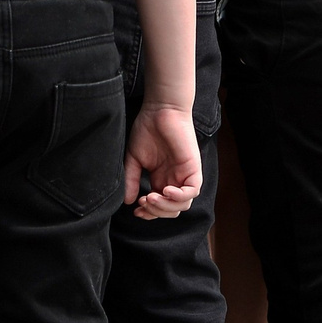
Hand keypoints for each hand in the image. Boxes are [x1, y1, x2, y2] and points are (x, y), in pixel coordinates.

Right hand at [123, 102, 202, 219]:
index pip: (160, 207)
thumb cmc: (147, 129)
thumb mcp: (134, 159)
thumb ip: (132, 180)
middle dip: (156, 212)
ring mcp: (185, 175)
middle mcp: (175, 180)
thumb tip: (128, 202)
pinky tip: (165, 190)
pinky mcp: (193, 168)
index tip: (136, 210)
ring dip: (165, 206)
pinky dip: (179, 196)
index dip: (149, 213)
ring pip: (182, 205)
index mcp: (162, 180)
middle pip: (172, 210)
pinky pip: (192, 191)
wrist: (160, 109)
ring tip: (150, 196)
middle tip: (143, 203)